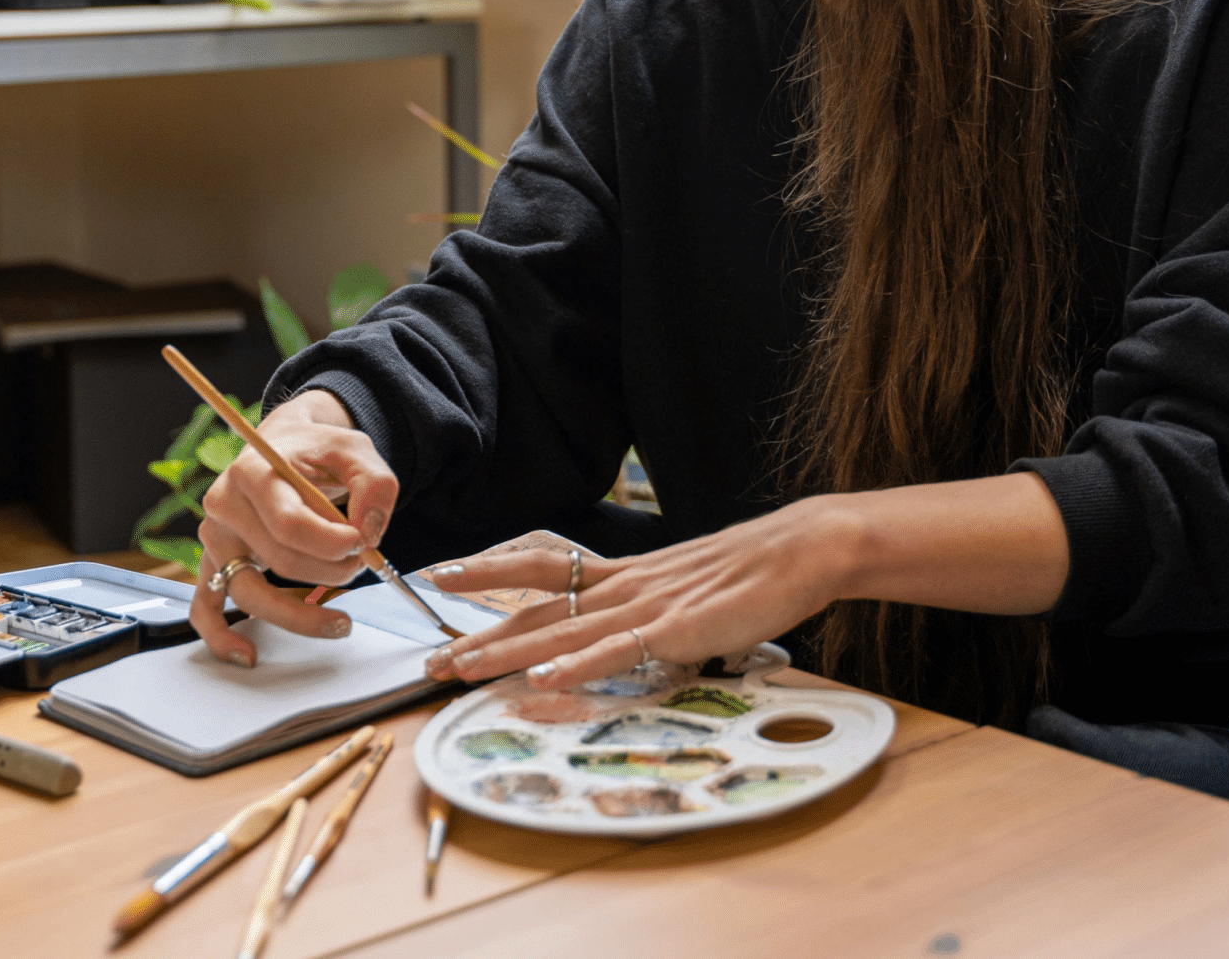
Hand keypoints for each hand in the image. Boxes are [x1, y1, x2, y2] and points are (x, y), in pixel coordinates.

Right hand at [188, 389, 400, 668]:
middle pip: (278, 560)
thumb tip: (367, 531)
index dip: (331, 543)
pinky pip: (206, 607)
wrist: (285, 446)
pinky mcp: (214, 562)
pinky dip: (221, 636)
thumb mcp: (355, 450)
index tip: (362, 544)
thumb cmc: (317, 451)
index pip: (289, 524)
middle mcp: (224, 505)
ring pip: (248, 592)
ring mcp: (215, 538)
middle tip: (362, 564)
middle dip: (330, 571)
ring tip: (341, 623)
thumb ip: (373, 483)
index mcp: (253, 472)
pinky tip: (247, 655)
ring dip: (298, 614)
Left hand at [419, 498, 851, 689]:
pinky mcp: (673, 630)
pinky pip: (614, 651)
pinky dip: (576, 665)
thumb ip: (649, 610)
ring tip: (458, 669)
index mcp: (623, 574)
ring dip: (504, 652)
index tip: (440, 577)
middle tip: (429, 657)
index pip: (541, 567)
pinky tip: (543, 678)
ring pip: (560, 630)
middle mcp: (622, 585)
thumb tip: (625, 632)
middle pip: (534, 607)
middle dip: (477, 633)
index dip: (488, 570)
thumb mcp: (684, 589)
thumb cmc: (749, 574)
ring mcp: (645, 606)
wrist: (799, 550)